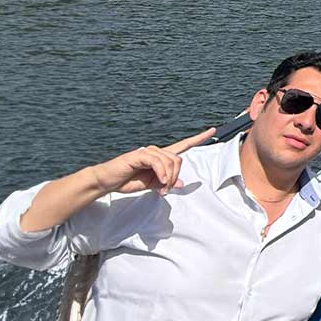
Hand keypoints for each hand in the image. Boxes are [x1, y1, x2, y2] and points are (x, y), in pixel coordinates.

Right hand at [87, 128, 216, 195]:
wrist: (107, 181)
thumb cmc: (127, 181)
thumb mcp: (151, 185)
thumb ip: (166, 183)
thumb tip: (181, 184)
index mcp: (160, 158)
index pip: (182, 145)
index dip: (198, 138)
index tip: (212, 130)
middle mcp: (155, 151)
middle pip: (178, 158)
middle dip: (175, 176)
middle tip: (166, 190)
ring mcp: (146, 151)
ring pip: (170, 160)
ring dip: (168, 178)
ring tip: (161, 190)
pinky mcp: (138, 155)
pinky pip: (157, 162)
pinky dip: (161, 173)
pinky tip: (159, 182)